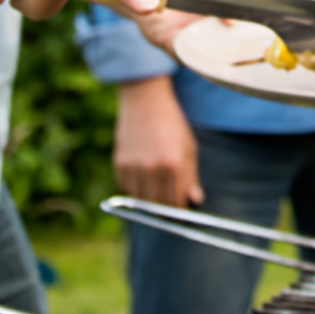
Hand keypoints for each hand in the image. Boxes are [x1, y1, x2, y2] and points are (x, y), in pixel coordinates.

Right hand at [114, 76, 203, 207]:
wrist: (144, 100)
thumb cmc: (171, 122)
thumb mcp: (188, 147)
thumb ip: (191, 176)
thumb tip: (195, 199)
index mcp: (173, 165)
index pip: (175, 203)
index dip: (179, 211)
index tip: (181, 213)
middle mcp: (152, 169)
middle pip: (157, 206)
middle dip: (165, 210)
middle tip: (169, 208)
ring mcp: (133, 167)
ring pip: (141, 200)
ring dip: (150, 200)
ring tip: (157, 188)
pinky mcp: (119, 164)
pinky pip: (128, 188)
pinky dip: (136, 188)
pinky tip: (144, 176)